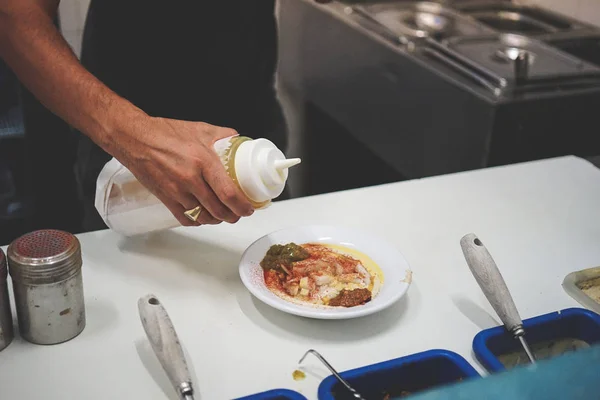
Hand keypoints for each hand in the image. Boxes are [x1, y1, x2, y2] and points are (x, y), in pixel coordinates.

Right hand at [115, 116, 253, 226]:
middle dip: (233, 216)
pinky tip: (203, 216)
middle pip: (218, 210)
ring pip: (203, 217)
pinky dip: (198, 221)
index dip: (242, 206)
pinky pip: (186, 219)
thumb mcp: (201, 128)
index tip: (249, 208)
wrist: (135, 138)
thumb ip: (223, 135)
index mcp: (203, 162)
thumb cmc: (165, 132)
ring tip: (223, 215)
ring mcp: (177, 191)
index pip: (228, 194)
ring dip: (217, 220)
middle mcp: (191, 179)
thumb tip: (239, 141)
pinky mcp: (165, 199)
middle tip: (239, 213)